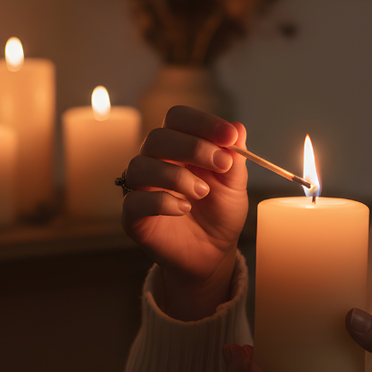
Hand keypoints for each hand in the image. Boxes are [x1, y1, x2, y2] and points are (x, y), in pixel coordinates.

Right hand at [121, 106, 248, 317]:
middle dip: (193, 147)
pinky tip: (184, 208)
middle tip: (222, 165)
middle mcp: (155, 161)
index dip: (202, 122)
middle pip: (157, 137)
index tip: (230, 136)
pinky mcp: (133, 216)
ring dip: (176, 176)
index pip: (178, 118)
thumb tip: (238, 127)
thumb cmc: (219, 213)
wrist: (212, 253)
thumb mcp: (234, 185)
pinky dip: (161, 202)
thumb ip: (234, 158)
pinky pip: (134, 201)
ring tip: (202, 193)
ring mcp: (141, 188)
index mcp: (178, 146)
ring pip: (140, 166)